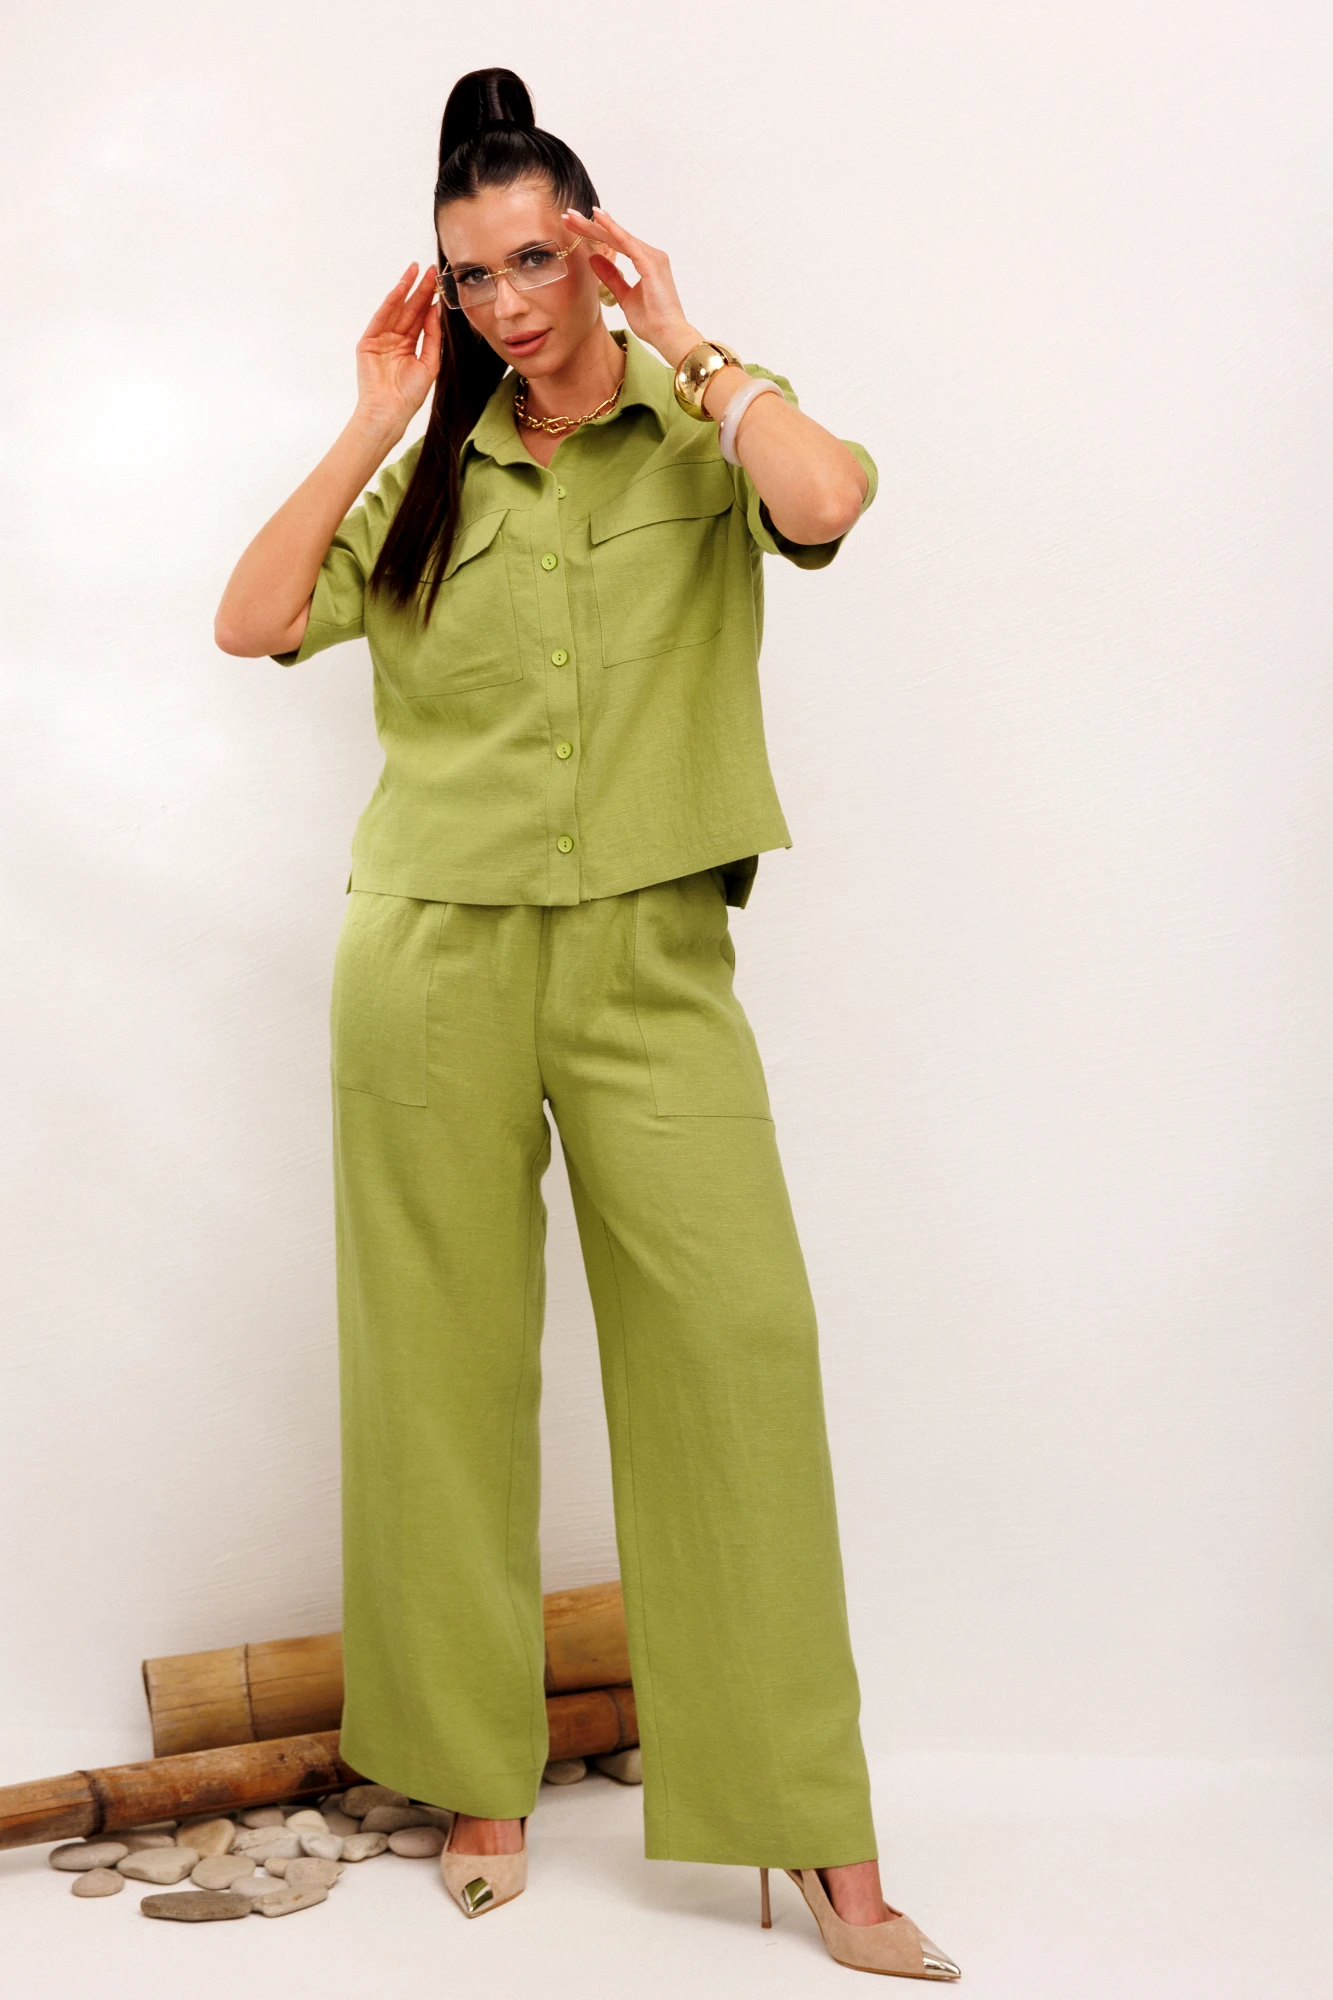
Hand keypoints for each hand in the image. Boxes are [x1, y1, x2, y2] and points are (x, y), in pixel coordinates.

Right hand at [353, 263, 441, 435]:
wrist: (390, 412)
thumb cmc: (410, 395)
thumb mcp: (430, 363)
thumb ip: (433, 337)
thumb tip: (435, 310)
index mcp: (409, 345)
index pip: (420, 317)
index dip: (429, 299)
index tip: (439, 282)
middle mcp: (394, 339)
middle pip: (409, 309)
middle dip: (420, 289)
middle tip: (431, 269)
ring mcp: (380, 339)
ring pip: (396, 309)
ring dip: (405, 289)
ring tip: (416, 271)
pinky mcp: (368, 342)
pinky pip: (381, 317)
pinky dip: (390, 302)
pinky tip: (400, 288)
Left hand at [562, 206, 702, 369]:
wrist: (669, 336)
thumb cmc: (652, 321)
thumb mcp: (624, 296)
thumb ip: (611, 276)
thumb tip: (594, 258)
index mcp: (645, 261)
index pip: (615, 243)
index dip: (593, 234)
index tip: (573, 227)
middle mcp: (650, 254)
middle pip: (614, 236)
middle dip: (589, 226)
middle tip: (567, 216)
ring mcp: (652, 257)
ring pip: (617, 236)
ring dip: (595, 225)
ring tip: (573, 216)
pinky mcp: (650, 263)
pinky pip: (627, 243)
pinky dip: (612, 230)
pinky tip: (598, 218)